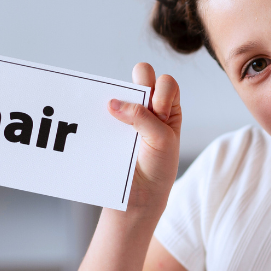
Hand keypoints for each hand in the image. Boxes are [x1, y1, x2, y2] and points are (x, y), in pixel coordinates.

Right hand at [108, 63, 181, 212]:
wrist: (139, 195)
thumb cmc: (159, 167)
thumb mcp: (161, 140)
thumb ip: (144, 118)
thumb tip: (112, 102)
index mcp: (168, 108)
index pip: (165, 82)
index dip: (160, 92)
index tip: (159, 116)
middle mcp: (149, 107)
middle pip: (143, 76)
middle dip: (140, 84)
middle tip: (139, 110)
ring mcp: (128, 115)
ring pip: (121, 91)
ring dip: (118, 98)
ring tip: (117, 118)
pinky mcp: (110, 125)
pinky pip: (103, 110)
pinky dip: (101, 112)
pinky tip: (102, 122)